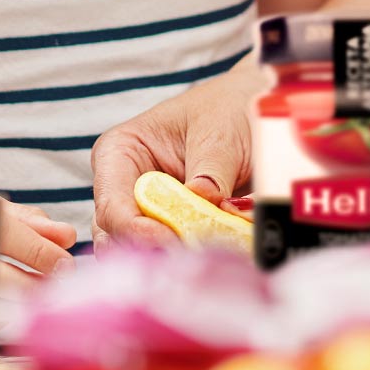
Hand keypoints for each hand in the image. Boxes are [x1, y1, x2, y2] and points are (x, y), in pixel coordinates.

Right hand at [90, 65, 259, 249]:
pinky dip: (193, 261)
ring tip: (210, 254)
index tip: (172, 240)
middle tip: (193, 257)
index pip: (112, 206)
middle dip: (151, 252)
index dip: (137, 230)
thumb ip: (210, 173)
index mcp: (119, 154)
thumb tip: (205, 206)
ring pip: (141, 255)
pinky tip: (220, 254)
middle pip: (118, 239)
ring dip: (173, 261)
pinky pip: (172, 257)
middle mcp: (124, 189)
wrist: (257, 109)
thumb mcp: (220, 135)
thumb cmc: (229, 110)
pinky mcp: (173, 231)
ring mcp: (146, 213)